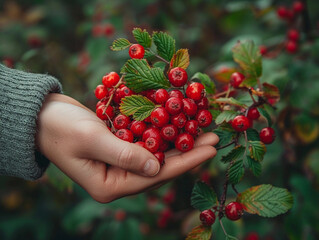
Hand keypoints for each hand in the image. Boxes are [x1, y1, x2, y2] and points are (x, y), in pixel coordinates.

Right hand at [36, 93, 218, 202]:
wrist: (41, 117)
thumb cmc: (59, 129)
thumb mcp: (90, 139)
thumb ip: (124, 154)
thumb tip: (157, 168)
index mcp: (111, 186)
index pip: (155, 175)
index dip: (185, 162)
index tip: (210, 149)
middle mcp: (118, 178)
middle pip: (161, 166)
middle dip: (188, 151)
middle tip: (214, 139)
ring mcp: (119, 163)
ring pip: (156, 153)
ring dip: (177, 140)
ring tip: (202, 129)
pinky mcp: (119, 148)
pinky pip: (146, 141)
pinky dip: (161, 132)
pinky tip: (177, 121)